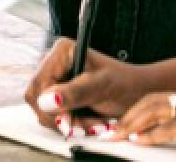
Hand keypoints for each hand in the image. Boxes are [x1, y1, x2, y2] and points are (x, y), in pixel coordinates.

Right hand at [25, 37, 150, 136]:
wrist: (137, 92)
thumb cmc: (124, 83)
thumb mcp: (101, 87)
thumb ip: (74, 92)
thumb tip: (47, 100)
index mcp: (62, 52)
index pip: (38, 84)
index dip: (49, 105)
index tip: (67, 118)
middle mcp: (54, 64)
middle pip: (37, 100)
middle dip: (62, 117)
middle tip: (86, 125)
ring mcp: (56, 80)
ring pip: (45, 111)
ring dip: (69, 123)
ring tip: (93, 123)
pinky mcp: (60, 95)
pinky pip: (54, 116)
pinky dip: (71, 124)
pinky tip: (88, 122)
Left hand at [114, 86, 175, 158]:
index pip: (167, 98)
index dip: (145, 109)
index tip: (131, 120)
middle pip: (154, 100)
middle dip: (131, 115)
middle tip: (114, 129)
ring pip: (155, 111)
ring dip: (132, 124)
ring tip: (116, 136)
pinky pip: (169, 129)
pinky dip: (150, 135)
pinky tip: (137, 142)